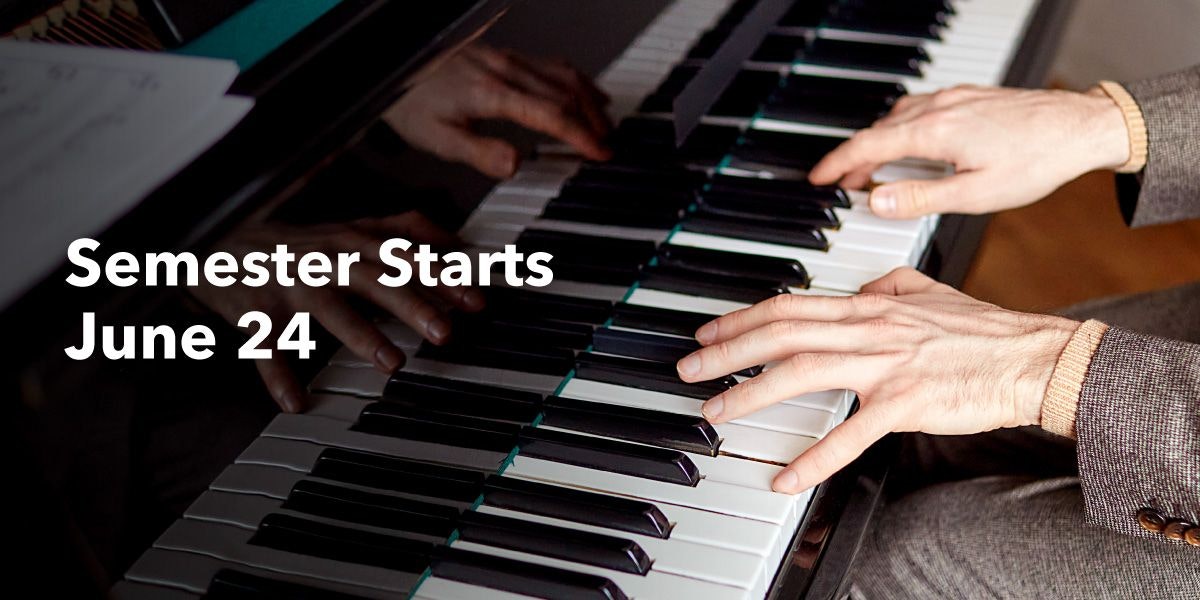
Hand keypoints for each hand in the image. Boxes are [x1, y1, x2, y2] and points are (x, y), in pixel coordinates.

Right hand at [193, 212, 484, 412]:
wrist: (214, 244)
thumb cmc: (293, 243)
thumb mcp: (349, 226)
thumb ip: (402, 229)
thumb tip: (455, 239)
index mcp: (351, 240)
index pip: (406, 255)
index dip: (442, 276)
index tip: (476, 301)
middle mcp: (324, 260)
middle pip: (375, 279)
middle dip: (412, 304)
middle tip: (445, 332)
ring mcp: (289, 286)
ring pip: (329, 309)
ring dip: (362, 335)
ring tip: (392, 363)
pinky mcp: (254, 313)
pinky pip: (267, 347)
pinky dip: (279, 375)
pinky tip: (296, 401)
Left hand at [385, 43, 612, 178]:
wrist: (393, 65)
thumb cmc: (411, 102)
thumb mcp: (438, 139)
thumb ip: (479, 154)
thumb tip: (515, 164)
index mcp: (490, 93)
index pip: (549, 114)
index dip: (579, 135)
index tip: (598, 152)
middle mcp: (504, 71)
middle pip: (565, 93)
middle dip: (593, 122)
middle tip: (608, 146)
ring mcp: (507, 60)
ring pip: (563, 76)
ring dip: (590, 101)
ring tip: (605, 126)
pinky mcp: (505, 56)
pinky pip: (553, 65)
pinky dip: (578, 81)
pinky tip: (587, 92)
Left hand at [675, 268, 1077, 493]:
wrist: (1032, 357)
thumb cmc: (983, 331)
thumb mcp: (930, 291)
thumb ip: (890, 284)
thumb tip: (864, 285)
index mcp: (869, 305)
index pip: (789, 306)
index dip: (742, 319)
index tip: (709, 332)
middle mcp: (868, 329)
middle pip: (780, 334)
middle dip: (726, 351)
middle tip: (689, 369)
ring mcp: (886, 365)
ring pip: (801, 373)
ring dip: (750, 393)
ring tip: (717, 411)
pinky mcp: (907, 402)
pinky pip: (851, 433)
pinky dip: (814, 457)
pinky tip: (786, 477)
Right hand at [809, 85, 1130, 218]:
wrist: (1083, 128)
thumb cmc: (1037, 162)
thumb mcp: (975, 194)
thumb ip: (920, 198)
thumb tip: (876, 201)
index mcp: (934, 132)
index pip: (867, 146)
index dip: (836, 164)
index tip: (818, 179)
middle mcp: (938, 107)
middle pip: (877, 130)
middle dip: (854, 158)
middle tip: (842, 184)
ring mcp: (953, 97)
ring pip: (897, 117)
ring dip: (877, 142)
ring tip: (873, 169)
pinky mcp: (968, 96)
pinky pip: (919, 109)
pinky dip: (901, 128)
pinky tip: (911, 143)